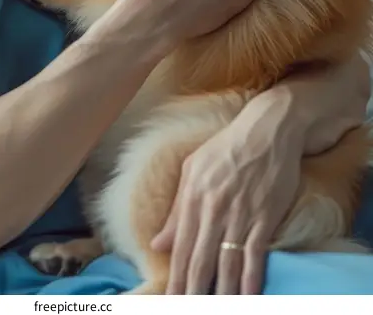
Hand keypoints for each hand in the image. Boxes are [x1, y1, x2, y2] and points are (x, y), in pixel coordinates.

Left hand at [151, 91, 301, 293]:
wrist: (268, 129)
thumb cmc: (227, 147)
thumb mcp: (194, 169)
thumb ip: (177, 209)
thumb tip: (159, 243)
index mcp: (193, 197)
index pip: (181, 248)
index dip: (176, 279)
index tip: (172, 301)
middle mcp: (214, 209)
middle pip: (201, 261)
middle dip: (194, 292)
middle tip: (189, 310)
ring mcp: (241, 214)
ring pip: (227, 263)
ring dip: (221, 292)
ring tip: (217, 309)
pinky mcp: (265, 216)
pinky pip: (255, 254)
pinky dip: (250, 279)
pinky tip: (246, 296)